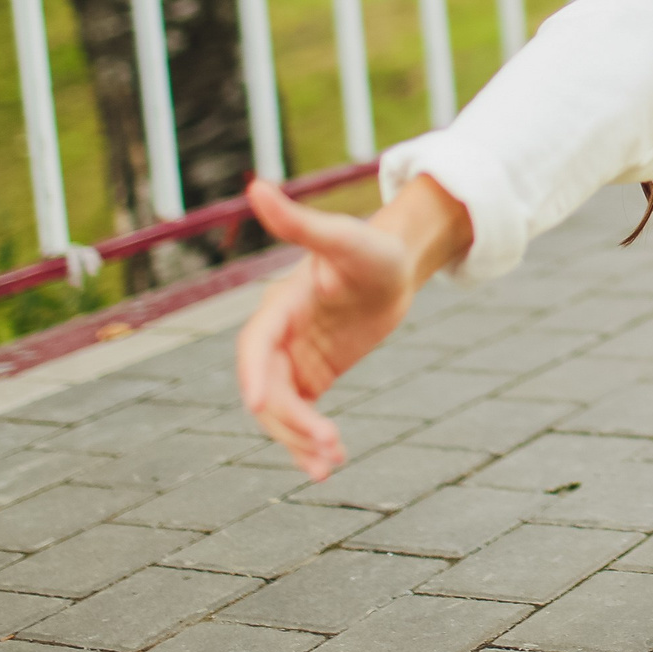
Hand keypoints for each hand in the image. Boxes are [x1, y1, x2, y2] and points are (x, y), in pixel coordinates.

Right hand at [235, 174, 468, 479]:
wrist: (397, 266)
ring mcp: (295, 359)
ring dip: (300, 439)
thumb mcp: (344, 238)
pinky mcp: (314, 374)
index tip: (258, 403)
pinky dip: (309, 441)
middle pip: (270, 388)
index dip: (255, 372)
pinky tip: (328, 465)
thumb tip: (255, 186)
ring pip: (283, 411)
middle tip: (326, 444)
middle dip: (290, 420)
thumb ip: (299, 222)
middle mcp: (281, 337)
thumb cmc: (371, 248)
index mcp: (280, 306)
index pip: (256, 345)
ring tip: (331, 463)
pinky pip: (302, 415)